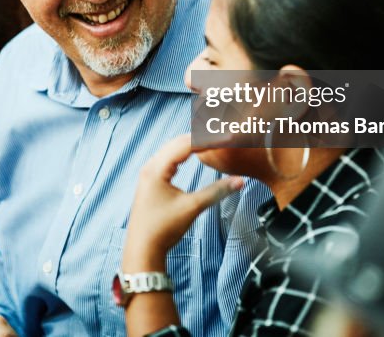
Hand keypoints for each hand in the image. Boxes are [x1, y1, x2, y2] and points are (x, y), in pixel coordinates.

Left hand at [123, 134, 242, 271]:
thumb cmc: (163, 229)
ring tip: (212, 140)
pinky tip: (194, 153)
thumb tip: (240, 180)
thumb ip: (216, 191)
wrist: (142, 249)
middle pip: (178, 143)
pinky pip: (169, 158)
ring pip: (172, 149)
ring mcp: (148, 173)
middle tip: (223, 134)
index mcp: (156, 169)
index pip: (185, 145)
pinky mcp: (151, 181)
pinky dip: (184, 153)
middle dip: (201, 137)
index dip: (208, 140)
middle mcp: (150, 167)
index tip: (228, 137)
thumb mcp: (192, 208)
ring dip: (192, 144)